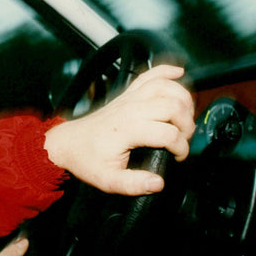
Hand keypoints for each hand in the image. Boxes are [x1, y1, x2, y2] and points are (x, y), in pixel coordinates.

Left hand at [44, 65, 194, 195]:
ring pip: (165, 86)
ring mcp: (129, 98)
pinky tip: (178, 72)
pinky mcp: (127, 94)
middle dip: (187, 124)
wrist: (68, 143)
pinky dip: (165, 70)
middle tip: (183, 139)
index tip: (178, 158)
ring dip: (183, 99)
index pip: (169, 133)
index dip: (181, 148)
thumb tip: (158, 183)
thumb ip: (133, 184)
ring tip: (185, 117)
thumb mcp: (107, 180)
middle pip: (173, 106)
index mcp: (128, 129)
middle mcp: (131, 109)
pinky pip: (148, 75)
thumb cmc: (87, 160)